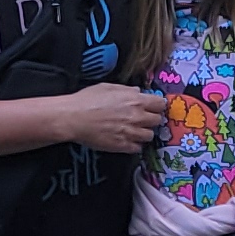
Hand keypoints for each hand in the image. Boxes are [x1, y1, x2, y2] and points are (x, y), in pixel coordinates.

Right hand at [55, 82, 169, 152]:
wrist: (74, 118)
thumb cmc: (88, 100)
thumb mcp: (109, 87)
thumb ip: (127, 90)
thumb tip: (138, 92)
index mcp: (135, 100)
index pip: (160, 104)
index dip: (157, 106)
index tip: (153, 107)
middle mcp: (137, 117)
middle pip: (157, 120)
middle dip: (151, 119)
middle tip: (143, 119)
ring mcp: (131, 133)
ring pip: (149, 136)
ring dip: (144, 133)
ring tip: (134, 130)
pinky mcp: (123, 146)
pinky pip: (138, 148)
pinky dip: (134, 144)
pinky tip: (126, 139)